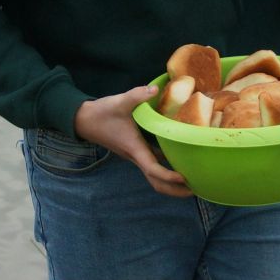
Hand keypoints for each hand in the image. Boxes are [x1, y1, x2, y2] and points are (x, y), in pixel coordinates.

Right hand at [73, 86, 191, 198]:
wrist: (84, 120)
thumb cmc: (101, 113)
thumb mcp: (119, 102)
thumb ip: (137, 95)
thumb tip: (155, 89)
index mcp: (134, 148)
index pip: (153, 169)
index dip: (168, 176)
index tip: (184, 178)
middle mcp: (135, 156)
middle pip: (156, 182)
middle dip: (174, 190)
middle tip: (195, 188)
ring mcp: (135, 155)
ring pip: (154, 177)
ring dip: (171, 183)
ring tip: (191, 180)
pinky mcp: (135, 151)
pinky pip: (152, 166)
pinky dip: (165, 169)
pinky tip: (178, 161)